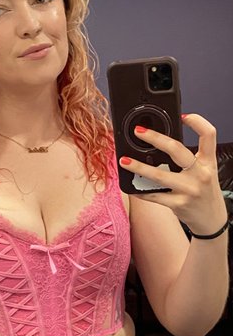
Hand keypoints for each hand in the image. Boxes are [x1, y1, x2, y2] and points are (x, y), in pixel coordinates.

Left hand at [119, 114, 227, 235]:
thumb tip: (161, 144)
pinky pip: (154, 196)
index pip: (208, 134)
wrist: (211, 220)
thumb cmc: (205, 193)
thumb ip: (191, 158)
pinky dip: (140, 191)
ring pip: (159, 174)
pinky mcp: (178, 204)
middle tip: (138, 132)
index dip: (197, 121)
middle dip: (155, 138)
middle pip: (176, 150)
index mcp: (208, 162)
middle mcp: (200, 174)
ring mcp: (189, 190)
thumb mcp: (205, 172)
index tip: (182, 115)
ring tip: (124, 161)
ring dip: (138, 167)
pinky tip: (131, 186)